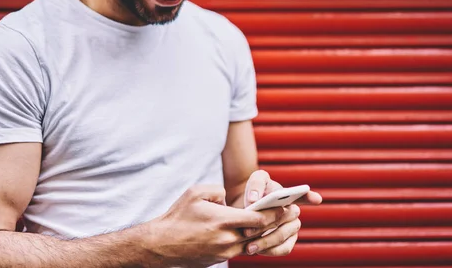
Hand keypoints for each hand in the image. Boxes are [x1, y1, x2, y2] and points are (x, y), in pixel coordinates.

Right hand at [146, 185, 283, 267]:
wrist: (161, 245)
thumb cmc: (177, 216)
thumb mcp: (195, 193)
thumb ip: (217, 190)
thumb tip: (229, 197)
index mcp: (223, 221)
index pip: (259, 219)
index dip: (274, 213)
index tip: (285, 206)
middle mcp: (227, 239)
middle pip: (260, 233)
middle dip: (277, 224)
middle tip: (291, 215)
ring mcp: (224, 252)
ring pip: (253, 243)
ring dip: (265, 234)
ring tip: (277, 223)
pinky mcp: (219, 259)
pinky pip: (241, 250)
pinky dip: (251, 241)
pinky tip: (255, 232)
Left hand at [242, 170, 322, 256]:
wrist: (247, 209)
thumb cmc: (254, 192)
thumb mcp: (255, 180)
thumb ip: (256, 185)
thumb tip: (254, 199)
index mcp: (290, 194)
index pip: (304, 195)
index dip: (310, 197)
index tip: (316, 199)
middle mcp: (294, 212)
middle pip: (287, 218)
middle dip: (267, 224)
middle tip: (247, 231)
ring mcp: (292, 228)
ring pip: (282, 236)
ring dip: (265, 241)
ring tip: (249, 246)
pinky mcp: (287, 243)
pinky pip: (283, 249)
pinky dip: (269, 251)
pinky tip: (256, 249)